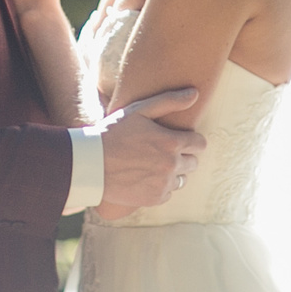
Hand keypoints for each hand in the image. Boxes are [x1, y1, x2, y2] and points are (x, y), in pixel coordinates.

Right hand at [94, 85, 205, 215]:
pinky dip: (160, 187)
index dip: (190, 140)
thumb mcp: (139, 110)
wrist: (90, 164)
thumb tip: (195, 93)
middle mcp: (171, 165)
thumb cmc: (112, 132)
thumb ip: (169, 101)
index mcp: (171, 142)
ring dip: (172, 173)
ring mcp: (163, 184)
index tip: (178, 139)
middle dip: (182, 156)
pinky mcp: (154, 198)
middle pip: (193, 163)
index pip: (200, 144)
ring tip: (151, 165)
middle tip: (161, 152)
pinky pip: (168, 194)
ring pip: (181, 180)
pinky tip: (144, 178)